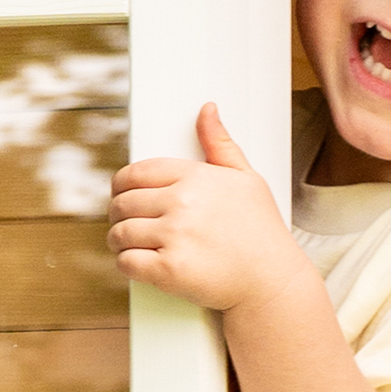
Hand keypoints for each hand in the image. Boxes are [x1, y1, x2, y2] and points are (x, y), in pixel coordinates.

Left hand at [109, 105, 298, 314]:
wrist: (272, 281)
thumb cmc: (262, 231)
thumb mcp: (247, 178)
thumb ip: (220, 144)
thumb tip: (207, 110)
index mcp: (195, 177)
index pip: (137, 172)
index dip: (122, 184)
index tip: (122, 194)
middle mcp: (182, 203)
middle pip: (123, 202)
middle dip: (118, 213)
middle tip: (125, 222)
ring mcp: (174, 236)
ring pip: (120, 233)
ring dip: (118, 240)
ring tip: (129, 244)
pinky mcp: (168, 270)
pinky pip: (126, 262)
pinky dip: (126, 264)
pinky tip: (138, 263)